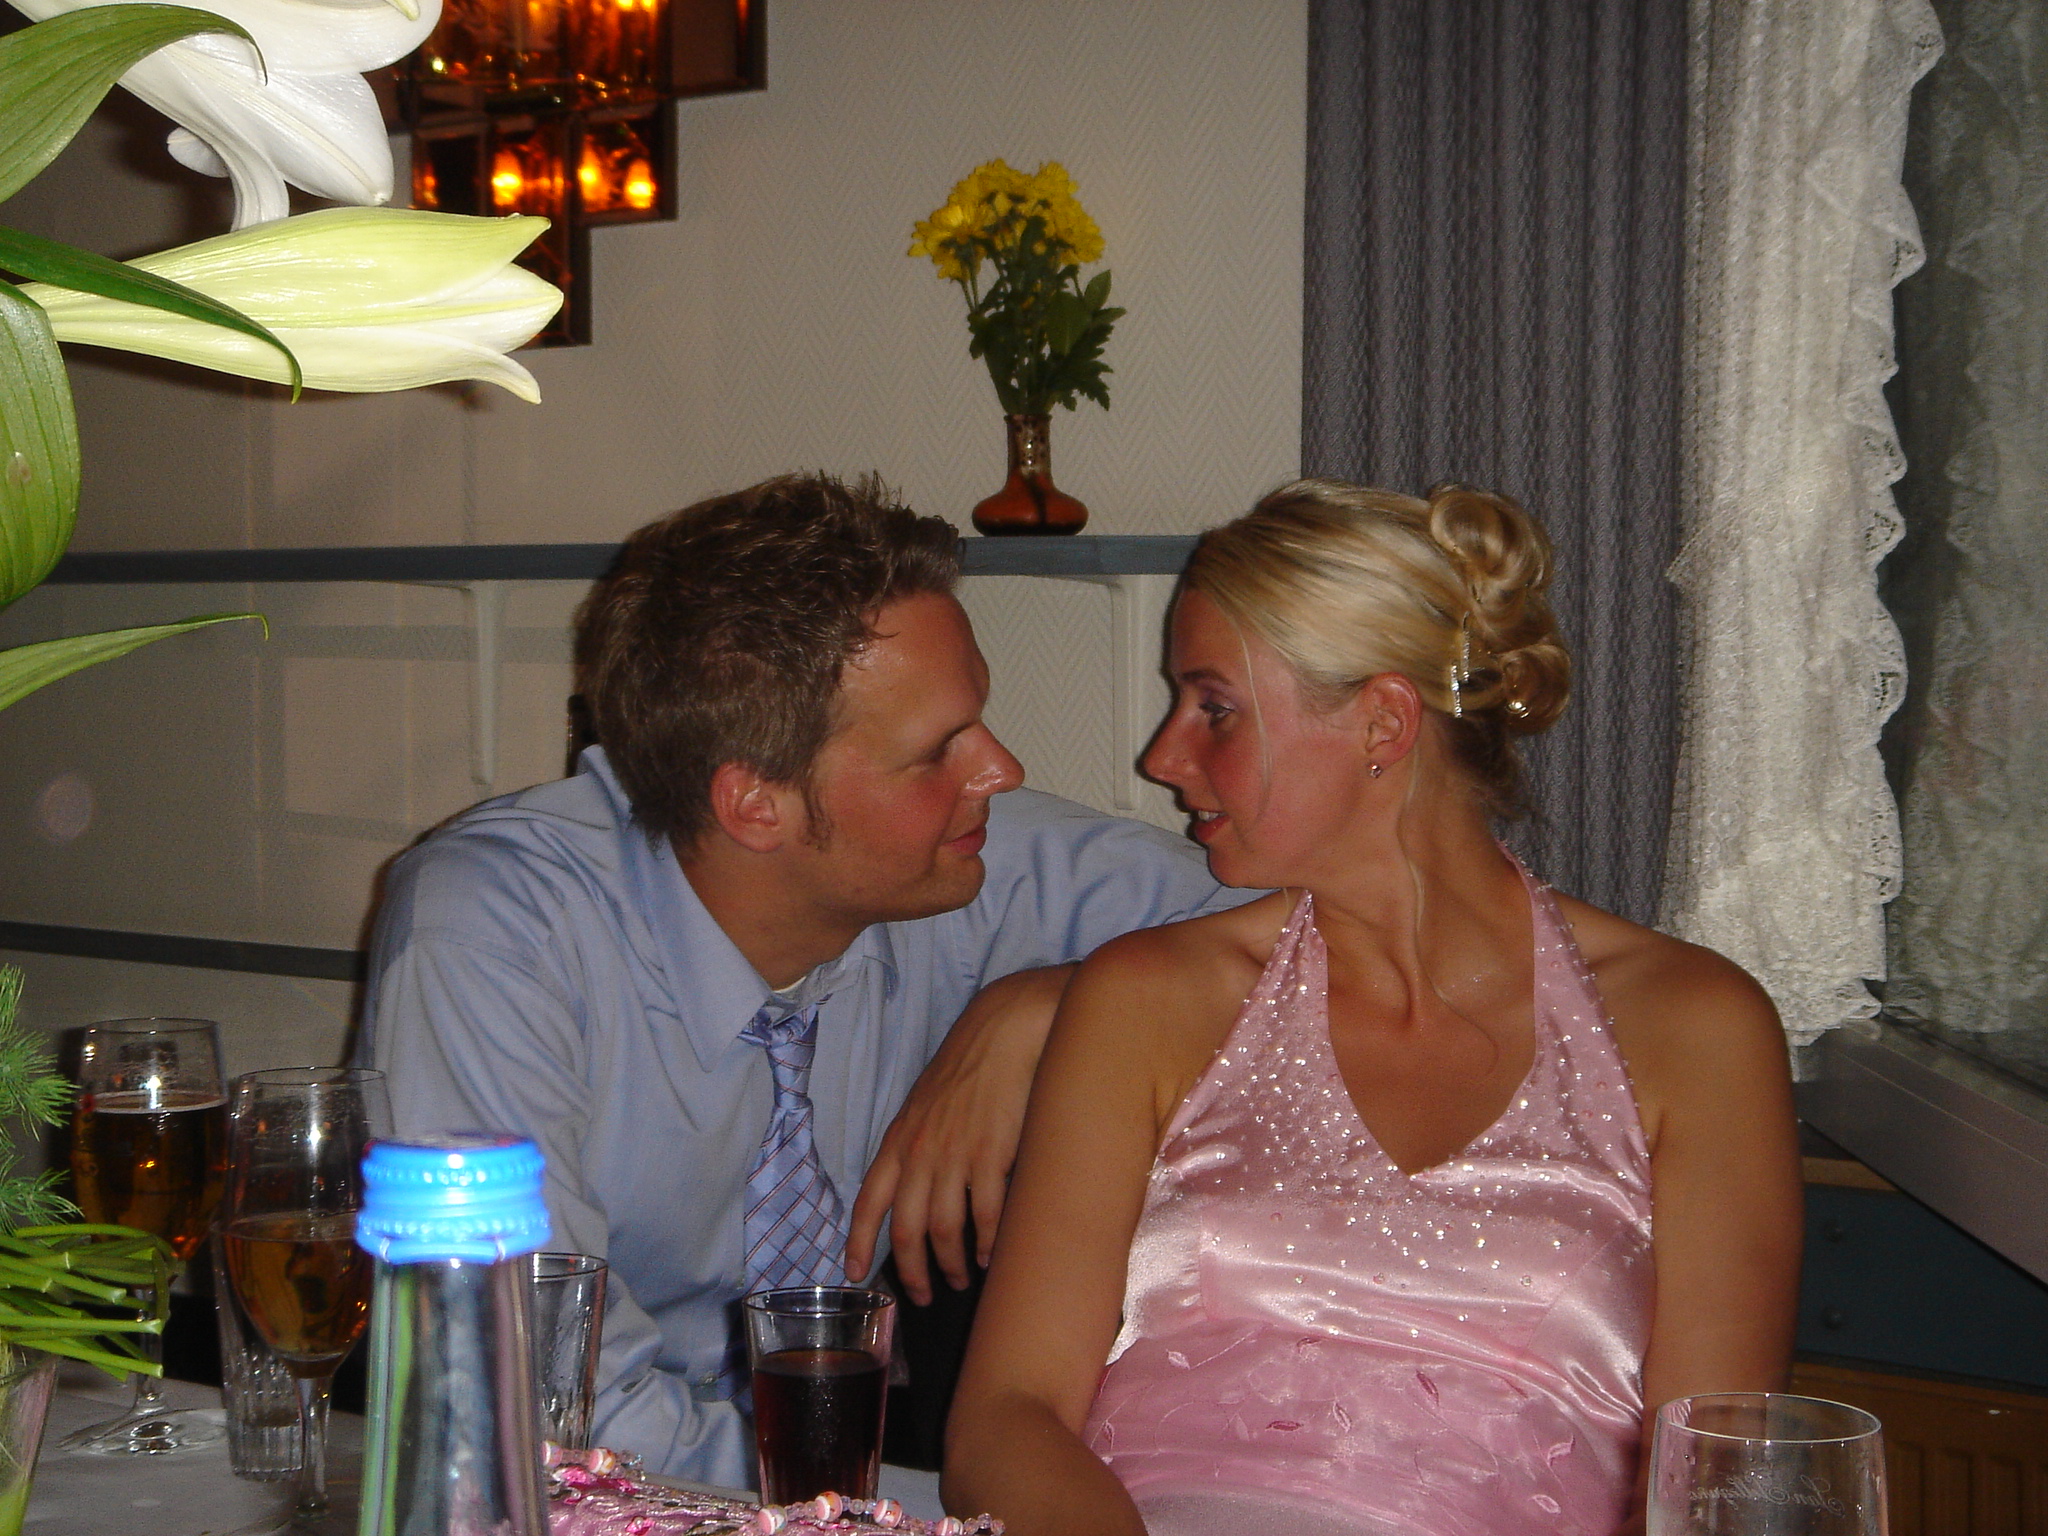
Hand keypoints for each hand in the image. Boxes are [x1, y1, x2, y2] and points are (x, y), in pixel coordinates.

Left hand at [846, 964, 1072, 1303]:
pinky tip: (991, 1256)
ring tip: (961, 1278)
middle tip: (922, 1296)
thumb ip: (917, 1145)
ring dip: (951, 1263)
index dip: (859, 1241)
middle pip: (908, 1229)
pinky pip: (985, 1214)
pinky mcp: (992, 1154)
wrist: (1005, 1031)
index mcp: (899, 1140)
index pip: (869, 1201)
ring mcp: (955, 1155)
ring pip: (945, 1229)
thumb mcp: (926, 1104)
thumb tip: (919, 1187)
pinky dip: (987, 1242)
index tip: (854, 1272)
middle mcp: (921, 1152)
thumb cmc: (968, 1066)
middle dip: (912, 1271)